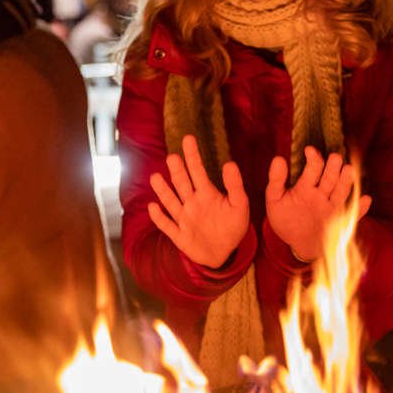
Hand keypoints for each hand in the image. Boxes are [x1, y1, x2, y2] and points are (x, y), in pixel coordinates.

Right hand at [147, 134, 249, 268]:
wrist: (225, 253)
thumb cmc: (232, 226)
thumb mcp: (239, 206)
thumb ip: (235, 186)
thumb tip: (230, 163)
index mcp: (207, 194)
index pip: (198, 171)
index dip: (193, 155)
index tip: (188, 138)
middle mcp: (192, 203)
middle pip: (182, 184)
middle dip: (178, 171)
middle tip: (173, 157)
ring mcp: (184, 219)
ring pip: (171, 202)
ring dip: (163, 191)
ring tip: (156, 177)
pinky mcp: (179, 235)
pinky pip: (167, 226)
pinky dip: (159, 217)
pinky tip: (153, 207)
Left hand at [265, 147, 371, 261]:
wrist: (298, 246)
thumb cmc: (286, 220)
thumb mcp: (275, 200)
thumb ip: (276, 180)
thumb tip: (278, 158)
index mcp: (307, 187)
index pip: (313, 169)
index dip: (313, 159)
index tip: (309, 150)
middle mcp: (322, 195)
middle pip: (330, 178)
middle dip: (332, 167)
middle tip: (335, 157)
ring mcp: (332, 209)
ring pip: (341, 192)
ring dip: (345, 181)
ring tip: (349, 169)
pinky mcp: (340, 224)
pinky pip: (352, 215)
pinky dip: (360, 209)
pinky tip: (366, 200)